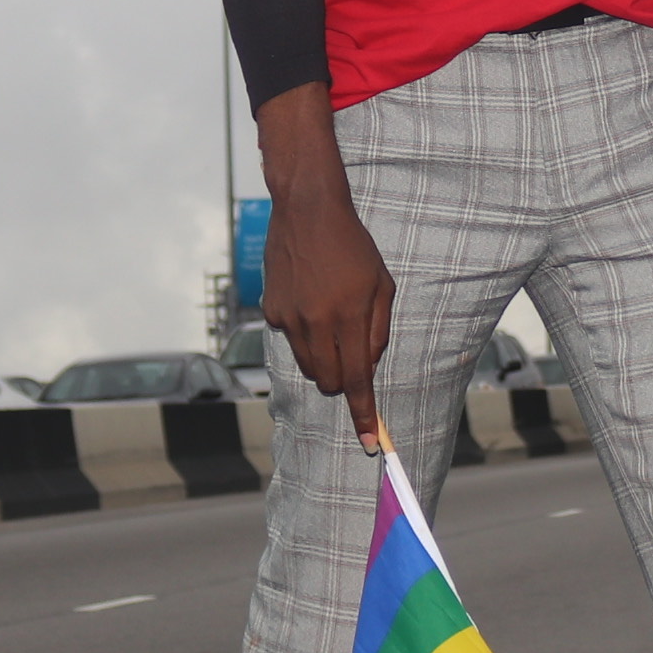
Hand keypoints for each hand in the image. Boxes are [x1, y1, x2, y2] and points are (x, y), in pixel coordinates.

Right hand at [253, 84, 391, 440]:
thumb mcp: (381, 285)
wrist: (307, 210)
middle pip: (330, 381)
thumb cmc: (352, 246)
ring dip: (325, 358)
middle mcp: (316, 324)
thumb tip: (368, 367)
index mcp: (348, 318)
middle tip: (352, 353)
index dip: (364, 415)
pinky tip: (310, 299)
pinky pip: (292, 340)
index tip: (369, 442)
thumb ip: (377, 330)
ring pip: (309, 365)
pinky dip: (305, 334)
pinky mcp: (271, 311)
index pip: (358, 380)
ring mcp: (289, 319)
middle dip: (345, 382)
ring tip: (332, 318)